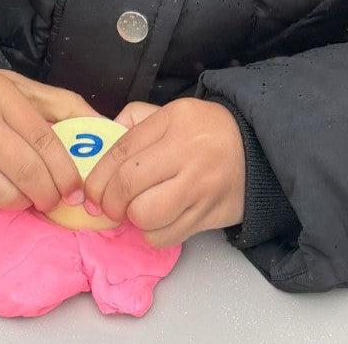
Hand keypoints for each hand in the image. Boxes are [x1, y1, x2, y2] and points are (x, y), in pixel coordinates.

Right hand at [0, 66, 102, 213]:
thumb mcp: (21, 86)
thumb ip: (62, 105)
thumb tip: (102, 125)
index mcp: (1, 96)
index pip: (41, 138)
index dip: (64, 168)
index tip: (77, 187)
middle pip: (24, 169)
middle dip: (49, 192)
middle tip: (59, 198)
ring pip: (2, 191)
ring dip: (26, 201)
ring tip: (34, 195)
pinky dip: (2, 200)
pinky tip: (9, 189)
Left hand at [83, 97, 245, 248]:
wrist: (256, 148)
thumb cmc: (204, 130)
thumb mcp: (170, 111)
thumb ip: (133, 121)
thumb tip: (102, 145)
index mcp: (172, 122)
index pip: (121, 151)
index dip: (98, 177)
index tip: (92, 191)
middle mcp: (186, 153)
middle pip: (128, 186)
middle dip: (110, 202)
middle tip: (109, 206)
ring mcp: (201, 186)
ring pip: (147, 216)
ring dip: (134, 219)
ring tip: (138, 210)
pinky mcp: (211, 214)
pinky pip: (168, 236)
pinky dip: (155, 234)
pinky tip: (158, 221)